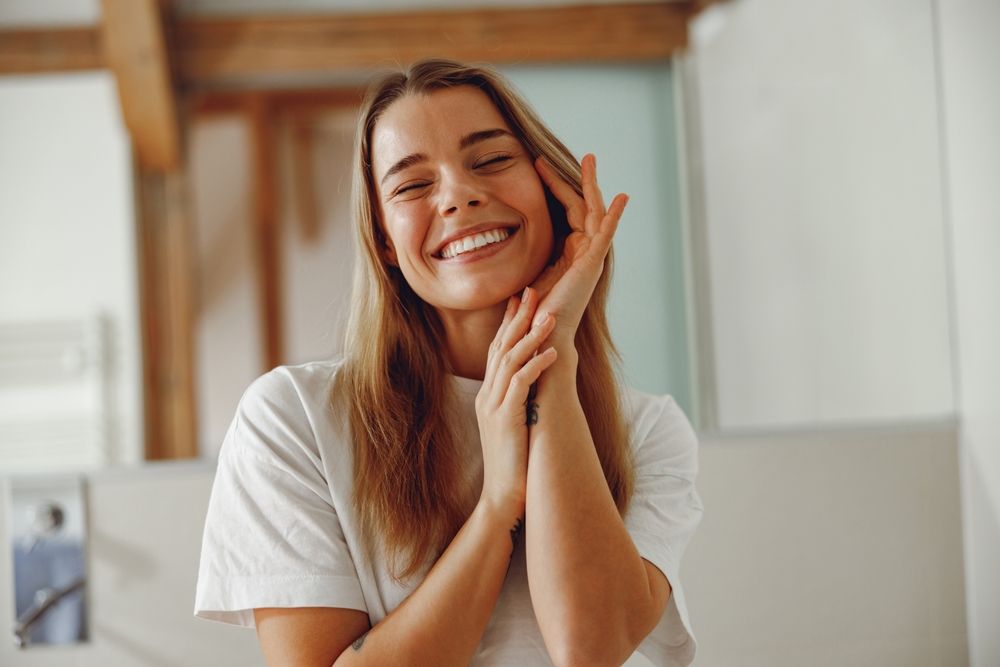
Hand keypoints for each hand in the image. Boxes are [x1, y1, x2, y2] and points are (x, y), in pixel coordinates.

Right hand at [475, 287, 557, 526]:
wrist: (502, 499)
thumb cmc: (514, 466)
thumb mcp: (514, 427)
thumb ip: (519, 404)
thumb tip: (537, 386)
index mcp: (488, 396)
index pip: (497, 350)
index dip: (508, 323)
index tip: (520, 299)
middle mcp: (487, 397)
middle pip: (500, 348)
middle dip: (517, 318)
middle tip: (532, 291)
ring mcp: (493, 408)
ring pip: (510, 361)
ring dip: (530, 337)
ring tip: (549, 316)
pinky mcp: (505, 420)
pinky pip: (520, 386)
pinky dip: (536, 366)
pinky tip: (552, 353)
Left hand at [531, 154, 627, 343]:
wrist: (543, 333)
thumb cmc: (535, 310)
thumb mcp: (530, 272)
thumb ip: (527, 255)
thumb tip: (502, 239)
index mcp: (572, 252)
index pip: (566, 210)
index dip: (554, 186)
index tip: (538, 166)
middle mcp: (584, 251)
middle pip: (582, 205)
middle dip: (574, 179)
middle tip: (578, 155)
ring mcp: (590, 256)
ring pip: (594, 212)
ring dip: (593, 185)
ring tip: (591, 161)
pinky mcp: (592, 264)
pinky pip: (605, 235)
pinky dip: (614, 216)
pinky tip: (622, 198)